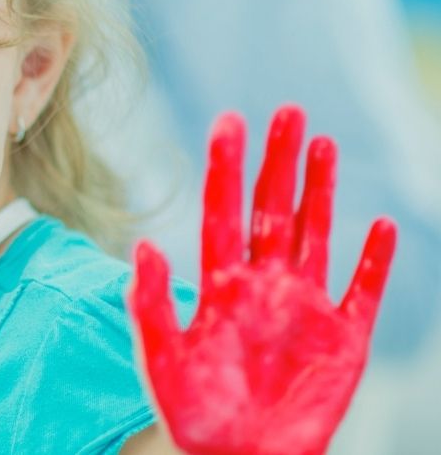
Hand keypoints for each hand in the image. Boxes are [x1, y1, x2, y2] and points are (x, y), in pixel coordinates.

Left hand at [128, 105, 395, 454]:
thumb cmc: (189, 414)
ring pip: (316, 235)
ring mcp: (305, 308)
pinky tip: (381, 227)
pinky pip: (364, 292)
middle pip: (273, 210)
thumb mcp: (158, 359)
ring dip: (322, 191)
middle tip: (286, 111)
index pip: (222, 213)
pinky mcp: (344, 340)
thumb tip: (143, 245)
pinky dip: (374, 262)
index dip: (226, 168)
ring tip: (322, 142)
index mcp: (218, 286)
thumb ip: (147, 304)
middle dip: (278, 161)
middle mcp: (262, 286)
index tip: (229, 120)